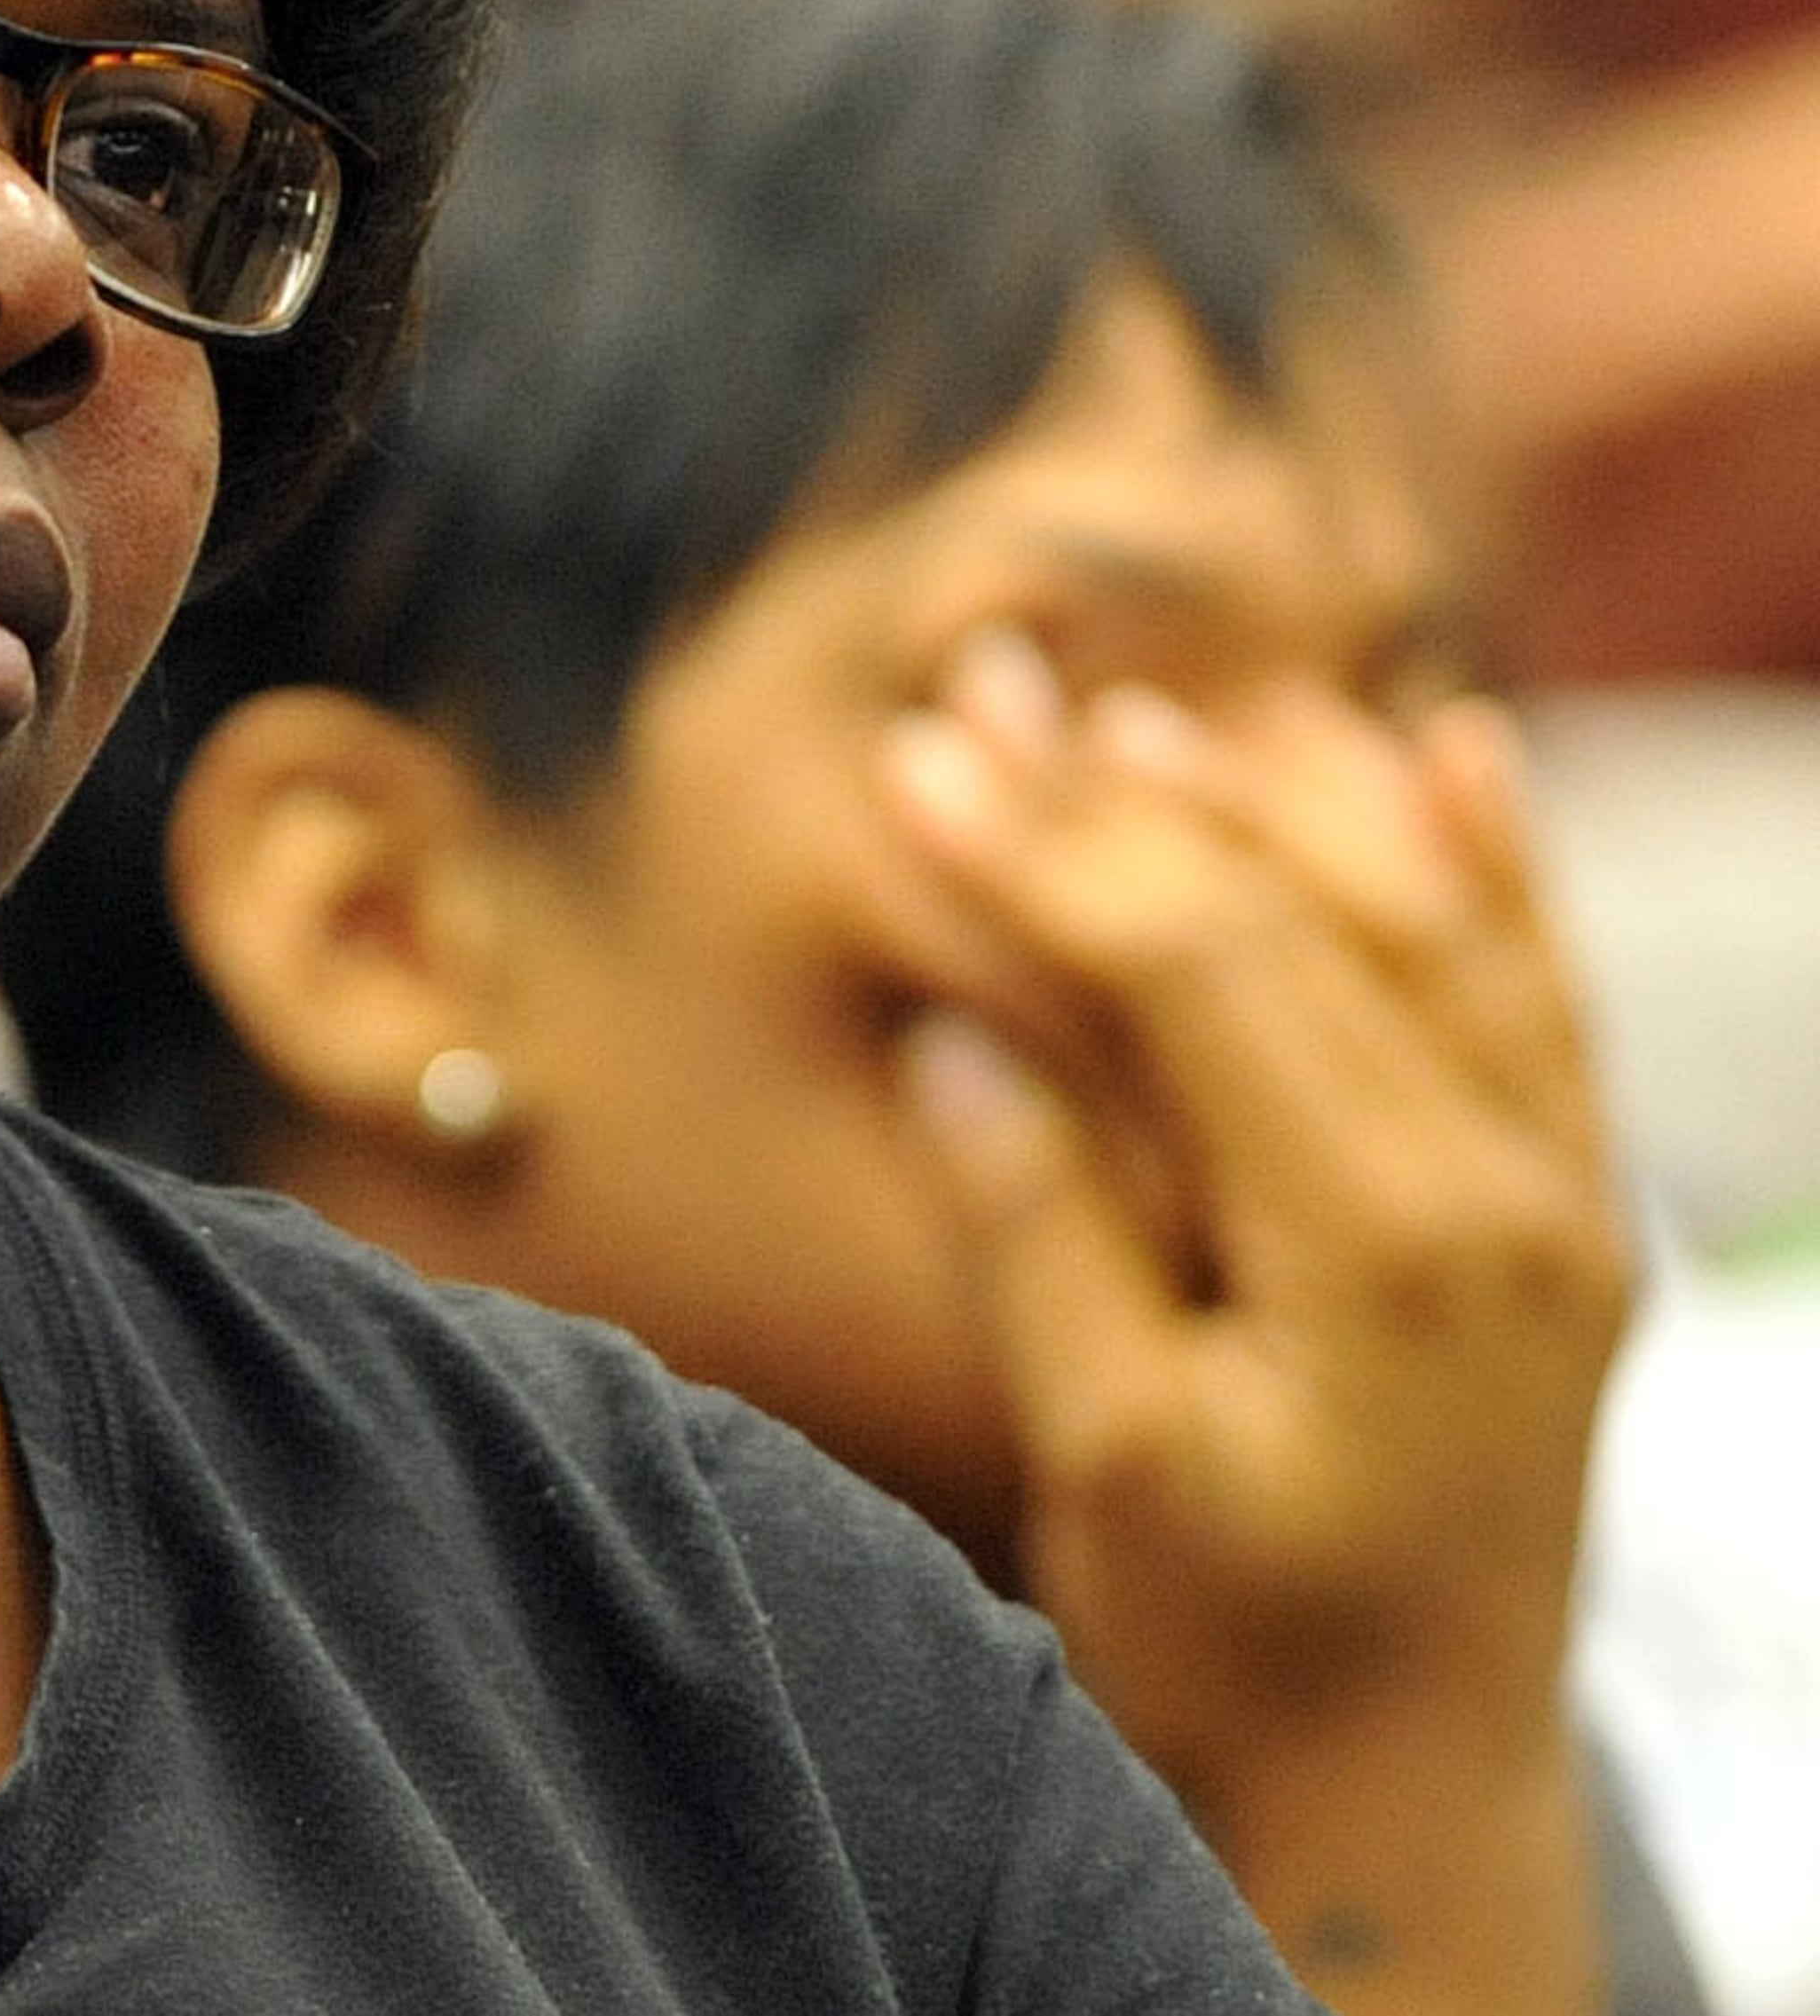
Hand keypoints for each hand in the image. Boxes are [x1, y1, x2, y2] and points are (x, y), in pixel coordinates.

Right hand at [880, 631, 1627, 2012]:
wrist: (1413, 1790)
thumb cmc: (1240, 1646)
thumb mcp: (1108, 1464)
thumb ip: (1043, 1233)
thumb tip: (954, 1033)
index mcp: (1383, 1250)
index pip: (1196, 969)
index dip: (1040, 849)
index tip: (912, 759)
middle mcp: (1503, 1191)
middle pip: (1297, 914)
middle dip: (1115, 790)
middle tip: (975, 682)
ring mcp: (1555, 1192)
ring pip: (1427, 918)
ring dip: (1276, 788)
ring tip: (1135, 702)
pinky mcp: (1562, 1207)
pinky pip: (1543, 988)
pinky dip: (1494, 857)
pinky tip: (1451, 743)